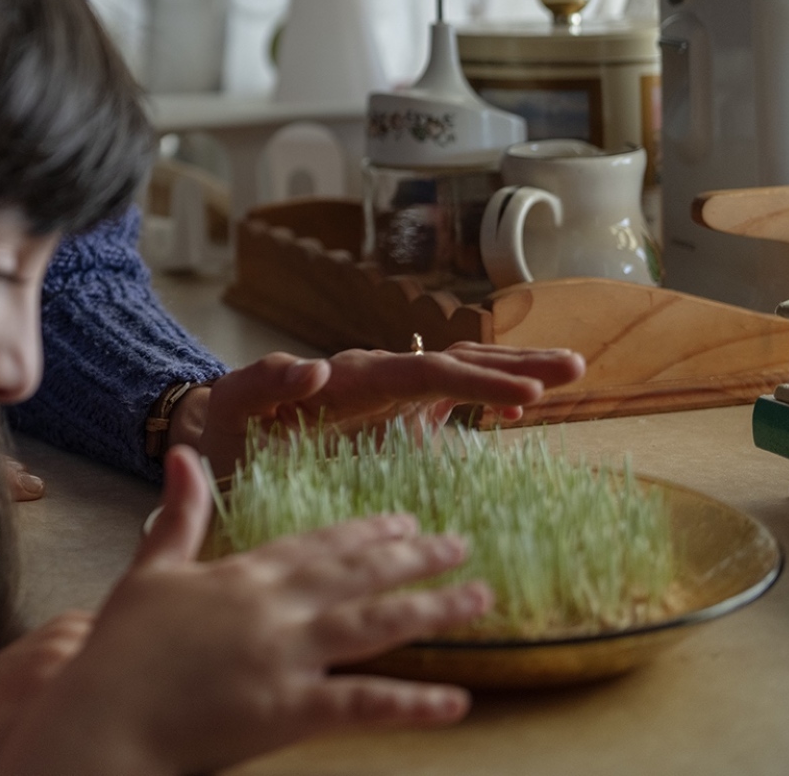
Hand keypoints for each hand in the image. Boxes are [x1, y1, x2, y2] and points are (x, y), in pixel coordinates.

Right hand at [0, 447, 486, 775]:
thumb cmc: (122, 650)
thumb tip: (184, 454)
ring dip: (432, 610)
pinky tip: (456, 700)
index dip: (367, 531)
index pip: (319, 544)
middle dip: (416, 558)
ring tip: (479, 599)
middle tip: (463, 546)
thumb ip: (179, 515)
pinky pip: (362, 704)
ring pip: (374, 625)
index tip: (407, 518)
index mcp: (244, 574)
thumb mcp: (150, 570)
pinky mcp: (288, 709)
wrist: (103, 715)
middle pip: (359, 575)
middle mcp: (274, 607)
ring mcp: (285, 656)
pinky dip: (412, 703)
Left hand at [191, 344, 586, 475]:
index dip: (476, 381)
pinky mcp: (388, 412)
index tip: (526, 392)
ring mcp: (387, 391)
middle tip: (574, 366)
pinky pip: (446, 398)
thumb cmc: (225, 424)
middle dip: (514, 362)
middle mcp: (376, 374)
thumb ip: (264, 382)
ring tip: (569, 372)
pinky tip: (515, 412)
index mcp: (350, 376)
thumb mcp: (233, 405)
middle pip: (455, 359)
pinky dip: (484, 396)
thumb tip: (316, 366)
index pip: (425, 371)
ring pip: (458, 371)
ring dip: (511, 370)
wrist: (215, 428)